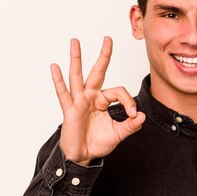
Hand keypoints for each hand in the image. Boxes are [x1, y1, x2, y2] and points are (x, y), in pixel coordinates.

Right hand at [50, 37, 145, 164]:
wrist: (83, 156)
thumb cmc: (98, 142)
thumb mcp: (118, 134)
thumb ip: (131, 126)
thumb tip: (142, 116)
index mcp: (103, 100)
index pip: (118, 91)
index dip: (129, 101)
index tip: (133, 115)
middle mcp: (91, 96)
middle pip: (98, 72)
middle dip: (103, 56)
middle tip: (108, 39)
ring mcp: (79, 101)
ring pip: (77, 76)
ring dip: (76, 58)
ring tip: (75, 41)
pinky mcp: (70, 109)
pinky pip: (63, 93)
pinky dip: (58, 80)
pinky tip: (54, 66)